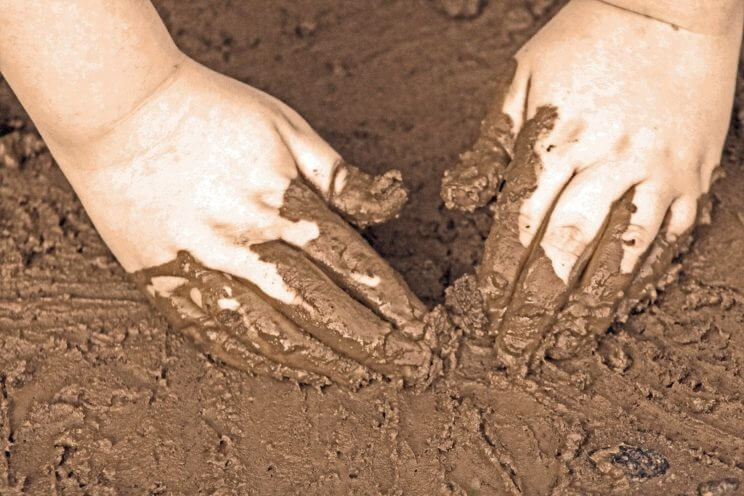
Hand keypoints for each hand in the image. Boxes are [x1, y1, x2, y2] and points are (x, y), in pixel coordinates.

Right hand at [53, 57, 433, 387]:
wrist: (117, 114)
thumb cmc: (210, 114)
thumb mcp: (287, 127)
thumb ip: (339, 176)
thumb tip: (389, 205)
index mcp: (281, 203)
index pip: (352, 266)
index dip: (391, 302)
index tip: (421, 328)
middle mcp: (246, 245)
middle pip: (323, 311)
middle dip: (372, 344)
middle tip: (407, 367)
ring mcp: (203, 273)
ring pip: (276, 335)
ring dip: (325, 362)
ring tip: (361, 378)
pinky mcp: (167, 289)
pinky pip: (221, 339)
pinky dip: (263, 362)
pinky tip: (293, 371)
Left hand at [441, 0, 741, 370]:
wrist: (672, 8)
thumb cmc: (585, 41)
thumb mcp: (520, 80)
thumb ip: (488, 145)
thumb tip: (459, 201)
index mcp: (557, 140)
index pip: (519, 226)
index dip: (499, 276)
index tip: (482, 312)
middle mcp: (608, 164)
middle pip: (563, 254)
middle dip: (534, 310)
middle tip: (512, 352)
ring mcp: (657, 175)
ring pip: (618, 261)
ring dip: (587, 312)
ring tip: (562, 348)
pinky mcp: (692, 180)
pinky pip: (665, 244)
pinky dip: (639, 284)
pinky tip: (616, 311)